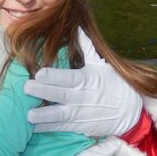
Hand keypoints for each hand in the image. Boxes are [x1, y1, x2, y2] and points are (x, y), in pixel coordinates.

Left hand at [24, 28, 142, 136]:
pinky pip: (62, 128)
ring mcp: (81, 113)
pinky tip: (35, 127)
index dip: (54, 76)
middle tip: (26, 88)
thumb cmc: (113, 83)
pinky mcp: (80, 126)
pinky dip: (49, 128)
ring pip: (59, 115)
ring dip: (44, 115)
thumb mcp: (101, 65)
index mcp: (86, 79)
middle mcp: (82, 97)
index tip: (39, 73)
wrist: (130, 110)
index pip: (68, 78)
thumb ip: (87, 48)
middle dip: (42, 92)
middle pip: (60, 94)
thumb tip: (79, 27)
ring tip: (29, 115)